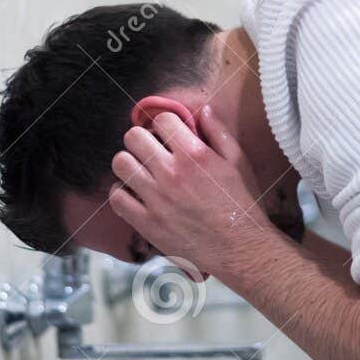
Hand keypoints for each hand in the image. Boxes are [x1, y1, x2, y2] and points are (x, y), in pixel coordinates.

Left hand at [108, 105, 272, 277]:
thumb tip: (203, 110)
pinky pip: (117, 198)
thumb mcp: (239, 163)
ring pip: (120, 164)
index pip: (161, 120)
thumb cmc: (243, 204)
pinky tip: (135, 194)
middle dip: (142, 139)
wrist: (240, 249)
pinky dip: (122, 193)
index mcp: (195, 154)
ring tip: (141, 171)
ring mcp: (156, 199)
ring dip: (129, 163)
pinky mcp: (147, 223)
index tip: (168, 135)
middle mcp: (172, 173)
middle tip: (151, 150)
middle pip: (133, 137)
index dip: (164, 124)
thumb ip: (219, 133)